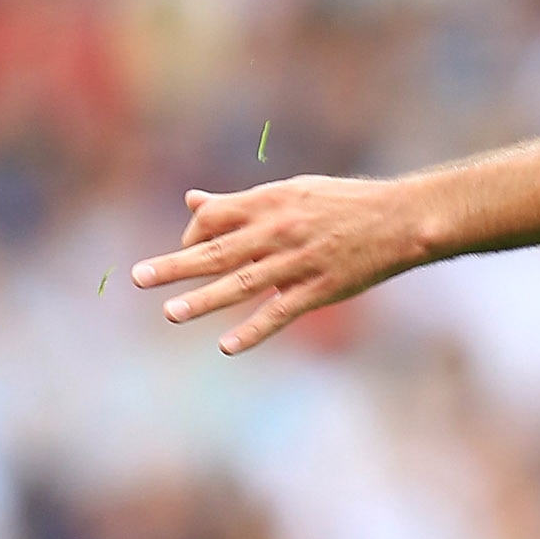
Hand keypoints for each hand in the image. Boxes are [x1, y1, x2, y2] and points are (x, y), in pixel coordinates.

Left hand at [134, 175, 421, 354]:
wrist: (401, 220)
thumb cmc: (345, 204)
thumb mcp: (291, 192)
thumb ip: (240, 202)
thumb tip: (192, 201)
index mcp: (269, 203)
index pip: (214, 217)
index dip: (192, 234)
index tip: (188, 248)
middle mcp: (278, 231)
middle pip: (217, 250)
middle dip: (175, 265)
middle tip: (138, 277)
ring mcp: (298, 263)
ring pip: (242, 283)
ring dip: (203, 300)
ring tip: (170, 313)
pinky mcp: (319, 290)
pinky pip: (279, 313)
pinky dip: (253, 330)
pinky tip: (228, 346)